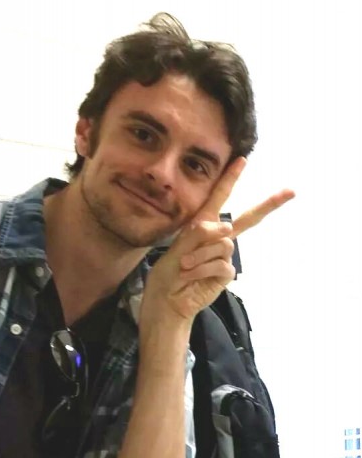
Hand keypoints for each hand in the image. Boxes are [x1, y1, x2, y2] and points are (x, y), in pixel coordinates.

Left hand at [141, 158, 294, 322]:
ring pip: (223, 244)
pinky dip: (203, 269)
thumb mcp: (178, 245)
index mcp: (203, 226)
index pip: (219, 198)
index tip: (242, 159)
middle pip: (248, 219)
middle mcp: (218, 239)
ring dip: (201, 254)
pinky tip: (192, 276)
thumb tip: (227, 228)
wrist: (166, 298)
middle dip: (269, 204)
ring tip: (186, 265)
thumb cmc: (168, 272)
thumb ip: (200, 232)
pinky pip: (222, 264)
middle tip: (291, 192)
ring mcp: (224, 256)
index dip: (230, 179)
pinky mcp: (226, 274)